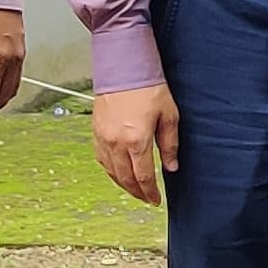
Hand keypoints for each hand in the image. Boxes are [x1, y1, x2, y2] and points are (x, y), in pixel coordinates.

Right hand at [90, 84, 181, 205]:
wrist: (123, 66)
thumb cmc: (148, 87)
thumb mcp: (169, 116)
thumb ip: (169, 144)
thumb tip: (171, 167)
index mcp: (136, 140)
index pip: (143, 176)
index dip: (150, 192)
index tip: (156, 200)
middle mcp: (116, 142)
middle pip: (125, 178)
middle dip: (137, 192)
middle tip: (146, 199)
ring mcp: (103, 137)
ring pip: (111, 171)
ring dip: (123, 184)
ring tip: (134, 190)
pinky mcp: (95, 131)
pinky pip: (101, 159)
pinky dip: (110, 170)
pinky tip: (118, 172)